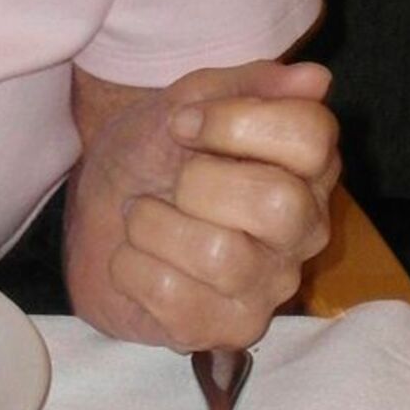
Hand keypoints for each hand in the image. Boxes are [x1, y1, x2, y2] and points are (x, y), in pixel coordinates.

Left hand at [76, 60, 337, 350]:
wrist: (96, 209)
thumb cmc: (152, 154)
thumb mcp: (184, 101)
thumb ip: (246, 85)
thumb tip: (313, 79)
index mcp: (304, 168)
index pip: (312, 136)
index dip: (235, 122)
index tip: (183, 125)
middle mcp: (303, 231)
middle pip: (278, 204)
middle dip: (197, 181)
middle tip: (170, 181)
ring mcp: (268, 288)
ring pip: (220, 256)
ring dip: (152, 225)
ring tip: (143, 219)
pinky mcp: (224, 331)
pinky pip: (174, 298)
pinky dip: (130, 267)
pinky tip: (133, 258)